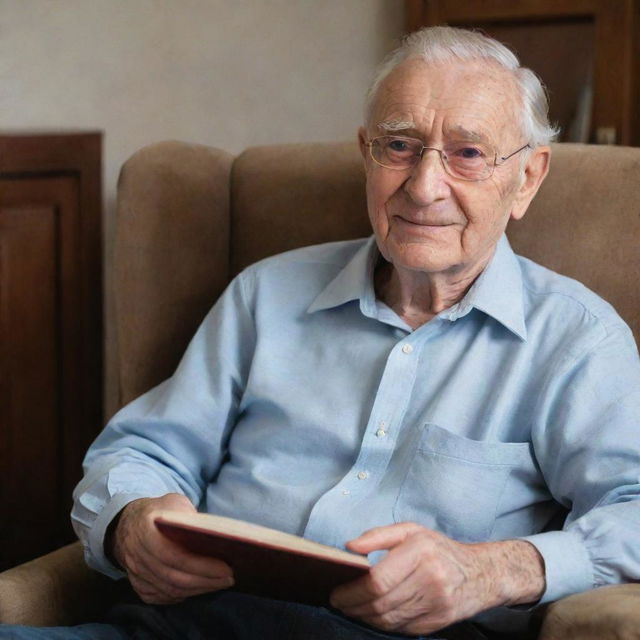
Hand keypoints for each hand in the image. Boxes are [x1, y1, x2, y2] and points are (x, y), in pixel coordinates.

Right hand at [111, 493, 233, 603]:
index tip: (226, 567)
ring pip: (170, 590)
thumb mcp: (173, 503)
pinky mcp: (139, 586)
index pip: (174, 556)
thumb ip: (189, 516)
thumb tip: (214, 535)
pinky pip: (163, 597)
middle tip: (230, 578)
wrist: (127, 524)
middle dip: (206, 580)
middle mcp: (136, 556)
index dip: (201, 565)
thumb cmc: (159, 511)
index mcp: (145, 531)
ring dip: (199, 589)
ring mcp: (135, 574)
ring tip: (221, 583)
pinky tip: (201, 588)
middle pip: (174, 578)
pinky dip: (184, 595)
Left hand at [330, 522, 544, 635]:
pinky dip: (383, 624)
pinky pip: (402, 628)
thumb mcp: (411, 530)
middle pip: (381, 604)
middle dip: (353, 607)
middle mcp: (431, 579)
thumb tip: (349, 547)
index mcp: (420, 552)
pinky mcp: (440, 622)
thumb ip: (377, 535)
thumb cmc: (439, 548)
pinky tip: (373, 615)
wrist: (481, 573)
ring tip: (352, 609)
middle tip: (338, 602)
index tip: (336, 592)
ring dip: (365, 617)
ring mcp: (437, 604)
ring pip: (389, 619)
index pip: (378, 581)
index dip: (352, 591)